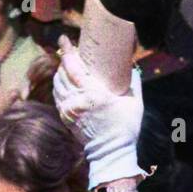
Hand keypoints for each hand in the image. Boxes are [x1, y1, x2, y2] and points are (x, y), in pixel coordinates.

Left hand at [54, 36, 144, 186]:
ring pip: (57, 83)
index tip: (64, 39)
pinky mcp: (66, 117)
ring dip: (60, 72)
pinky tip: (65, 82)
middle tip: (71, 51)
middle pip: (62, 72)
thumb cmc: (125, 127)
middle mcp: (77, 100)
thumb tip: (133, 68)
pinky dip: (59, 86)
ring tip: (68, 66)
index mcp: (93, 94)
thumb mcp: (135, 103)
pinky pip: (57, 95)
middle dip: (64, 59)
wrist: (111, 152)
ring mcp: (69, 109)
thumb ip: (134, 82)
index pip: (73, 67)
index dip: (67, 51)